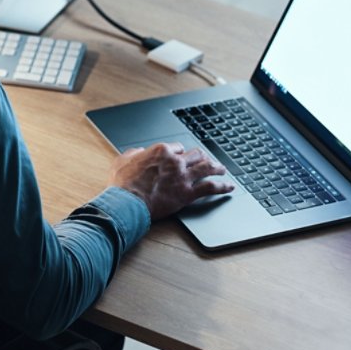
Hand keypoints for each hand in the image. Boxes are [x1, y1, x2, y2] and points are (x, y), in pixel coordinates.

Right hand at [110, 142, 234, 219]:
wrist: (127, 202)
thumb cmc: (122, 184)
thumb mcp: (122, 161)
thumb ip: (133, 154)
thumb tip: (138, 152)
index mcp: (160, 151)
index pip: (178, 147)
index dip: (181, 152)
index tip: (182, 157)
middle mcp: (175, 161)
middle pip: (196, 154)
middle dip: (203, 156)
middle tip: (207, 160)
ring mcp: (183, 177)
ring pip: (207, 167)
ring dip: (217, 167)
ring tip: (222, 169)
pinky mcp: (187, 193)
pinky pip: (210, 188)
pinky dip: (222, 187)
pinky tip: (228, 187)